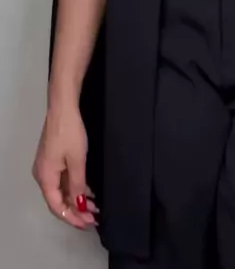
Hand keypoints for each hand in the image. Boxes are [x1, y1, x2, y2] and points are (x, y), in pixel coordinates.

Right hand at [32, 102, 98, 228]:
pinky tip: (88, 191)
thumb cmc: (69, 133)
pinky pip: (62, 180)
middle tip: (93, 218)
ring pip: (61, 190)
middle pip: (58, 200)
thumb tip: (78, 205)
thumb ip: (77, 185)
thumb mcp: (77, 160)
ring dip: (76, 199)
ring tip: (94, 207)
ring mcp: (47, 166)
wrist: (63, 107)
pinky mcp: (53, 158)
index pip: (57, 206)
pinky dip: (74, 187)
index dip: (72, 217)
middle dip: (76, 211)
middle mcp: (42, 174)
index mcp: (45, 177)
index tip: (87, 224)